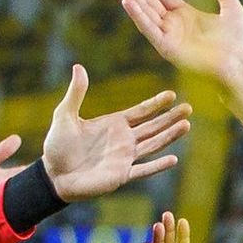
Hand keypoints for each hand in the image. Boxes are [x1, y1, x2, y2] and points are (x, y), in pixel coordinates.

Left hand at [39, 65, 190, 199]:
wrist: (54, 175)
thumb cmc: (57, 146)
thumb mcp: (65, 114)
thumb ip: (76, 93)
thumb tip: (78, 66)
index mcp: (114, 124)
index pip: (141, 112)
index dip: (156, 103)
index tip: (172, 95)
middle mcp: (124, 140)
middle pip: (153, 127)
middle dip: (170, 117)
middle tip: (189, 108)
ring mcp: (125, 158)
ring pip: (153, 145)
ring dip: (170, 136)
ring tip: (186, 125)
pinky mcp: (122, 175)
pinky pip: (144, 170)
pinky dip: (158, 165)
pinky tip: (173, 159)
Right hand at [112, 0, 242, 82]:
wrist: (238, 66)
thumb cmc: (237, 45)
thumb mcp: (232, 9)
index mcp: (185, 15)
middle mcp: (173, 25)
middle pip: (148, 0)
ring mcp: (168, 37)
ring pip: (144, 11)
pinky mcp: (167, 48)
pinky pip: (149, 30)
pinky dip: (138, 16)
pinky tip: (127, 1)